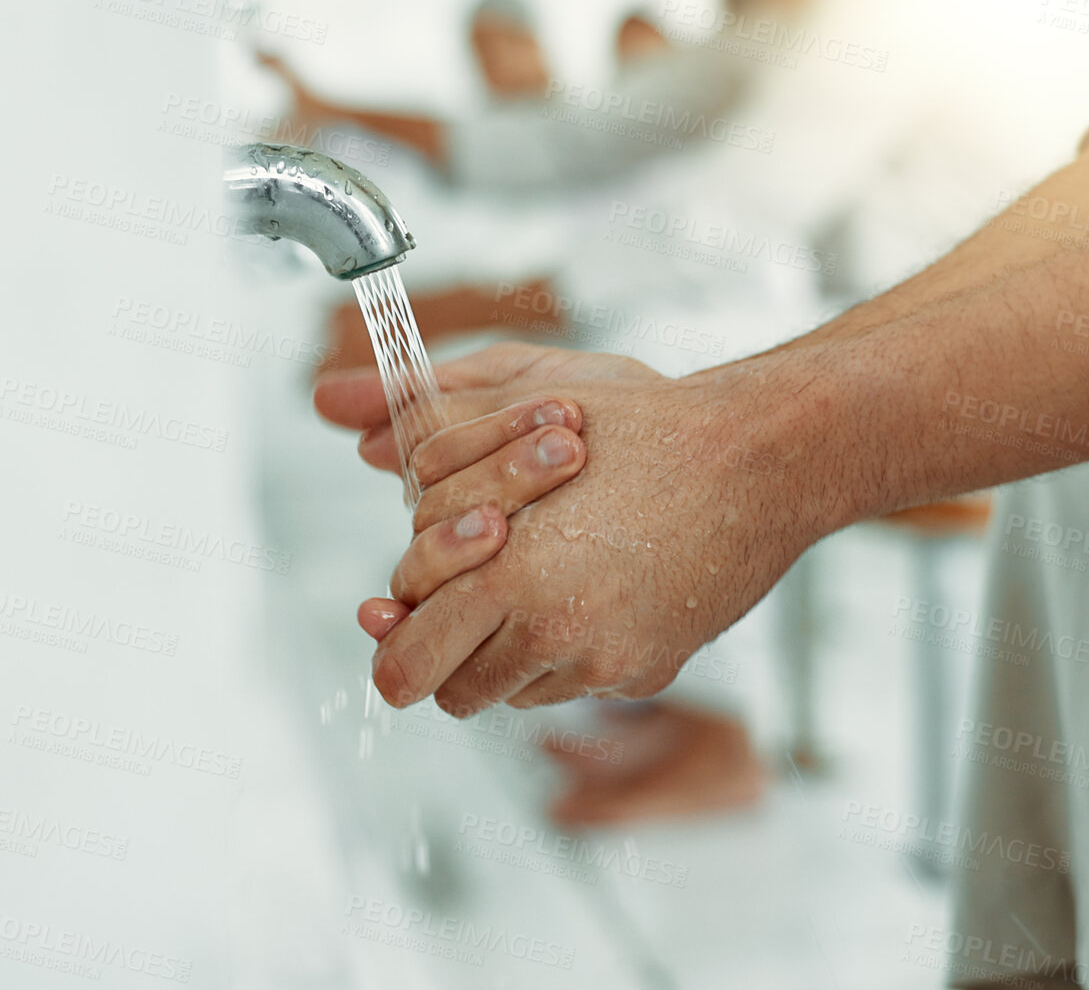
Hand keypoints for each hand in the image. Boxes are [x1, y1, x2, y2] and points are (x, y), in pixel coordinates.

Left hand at [322, 363, 814, 716]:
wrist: (763, 459)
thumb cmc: (646, 424)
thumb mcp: (522, 396)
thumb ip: (420, 414)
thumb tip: (325, 403)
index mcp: (509, 576)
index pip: (404, 659)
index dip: (393, 633)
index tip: (395, 608)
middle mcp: (553, 635)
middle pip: (447, 691)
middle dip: (437, 651)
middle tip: (451, 602)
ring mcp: (605, 662)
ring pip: (509, 691)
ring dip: (501, 649)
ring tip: (533, 578)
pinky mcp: (648, 671)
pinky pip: (575, 682)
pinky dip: (564, 648)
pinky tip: (589, 586)